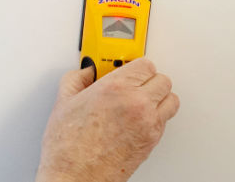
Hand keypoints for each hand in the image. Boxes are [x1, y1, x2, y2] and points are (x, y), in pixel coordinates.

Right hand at [35, 58, 179, 181]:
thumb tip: (85, 72)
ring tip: (144, 97)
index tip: (126, 67)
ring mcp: (147, 123)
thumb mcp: (64, 101)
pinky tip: (142, 115)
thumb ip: (77, 78)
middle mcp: (136, 103)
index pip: (145, 63)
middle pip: (162, 79)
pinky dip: (158, 115)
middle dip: (148, 79)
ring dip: (159, 96)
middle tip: (134, 82)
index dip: (135, 65)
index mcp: (115, 88)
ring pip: (171, 99)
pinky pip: (166, 120)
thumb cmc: (68, 147)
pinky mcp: (152, 141)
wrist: (74, 177)